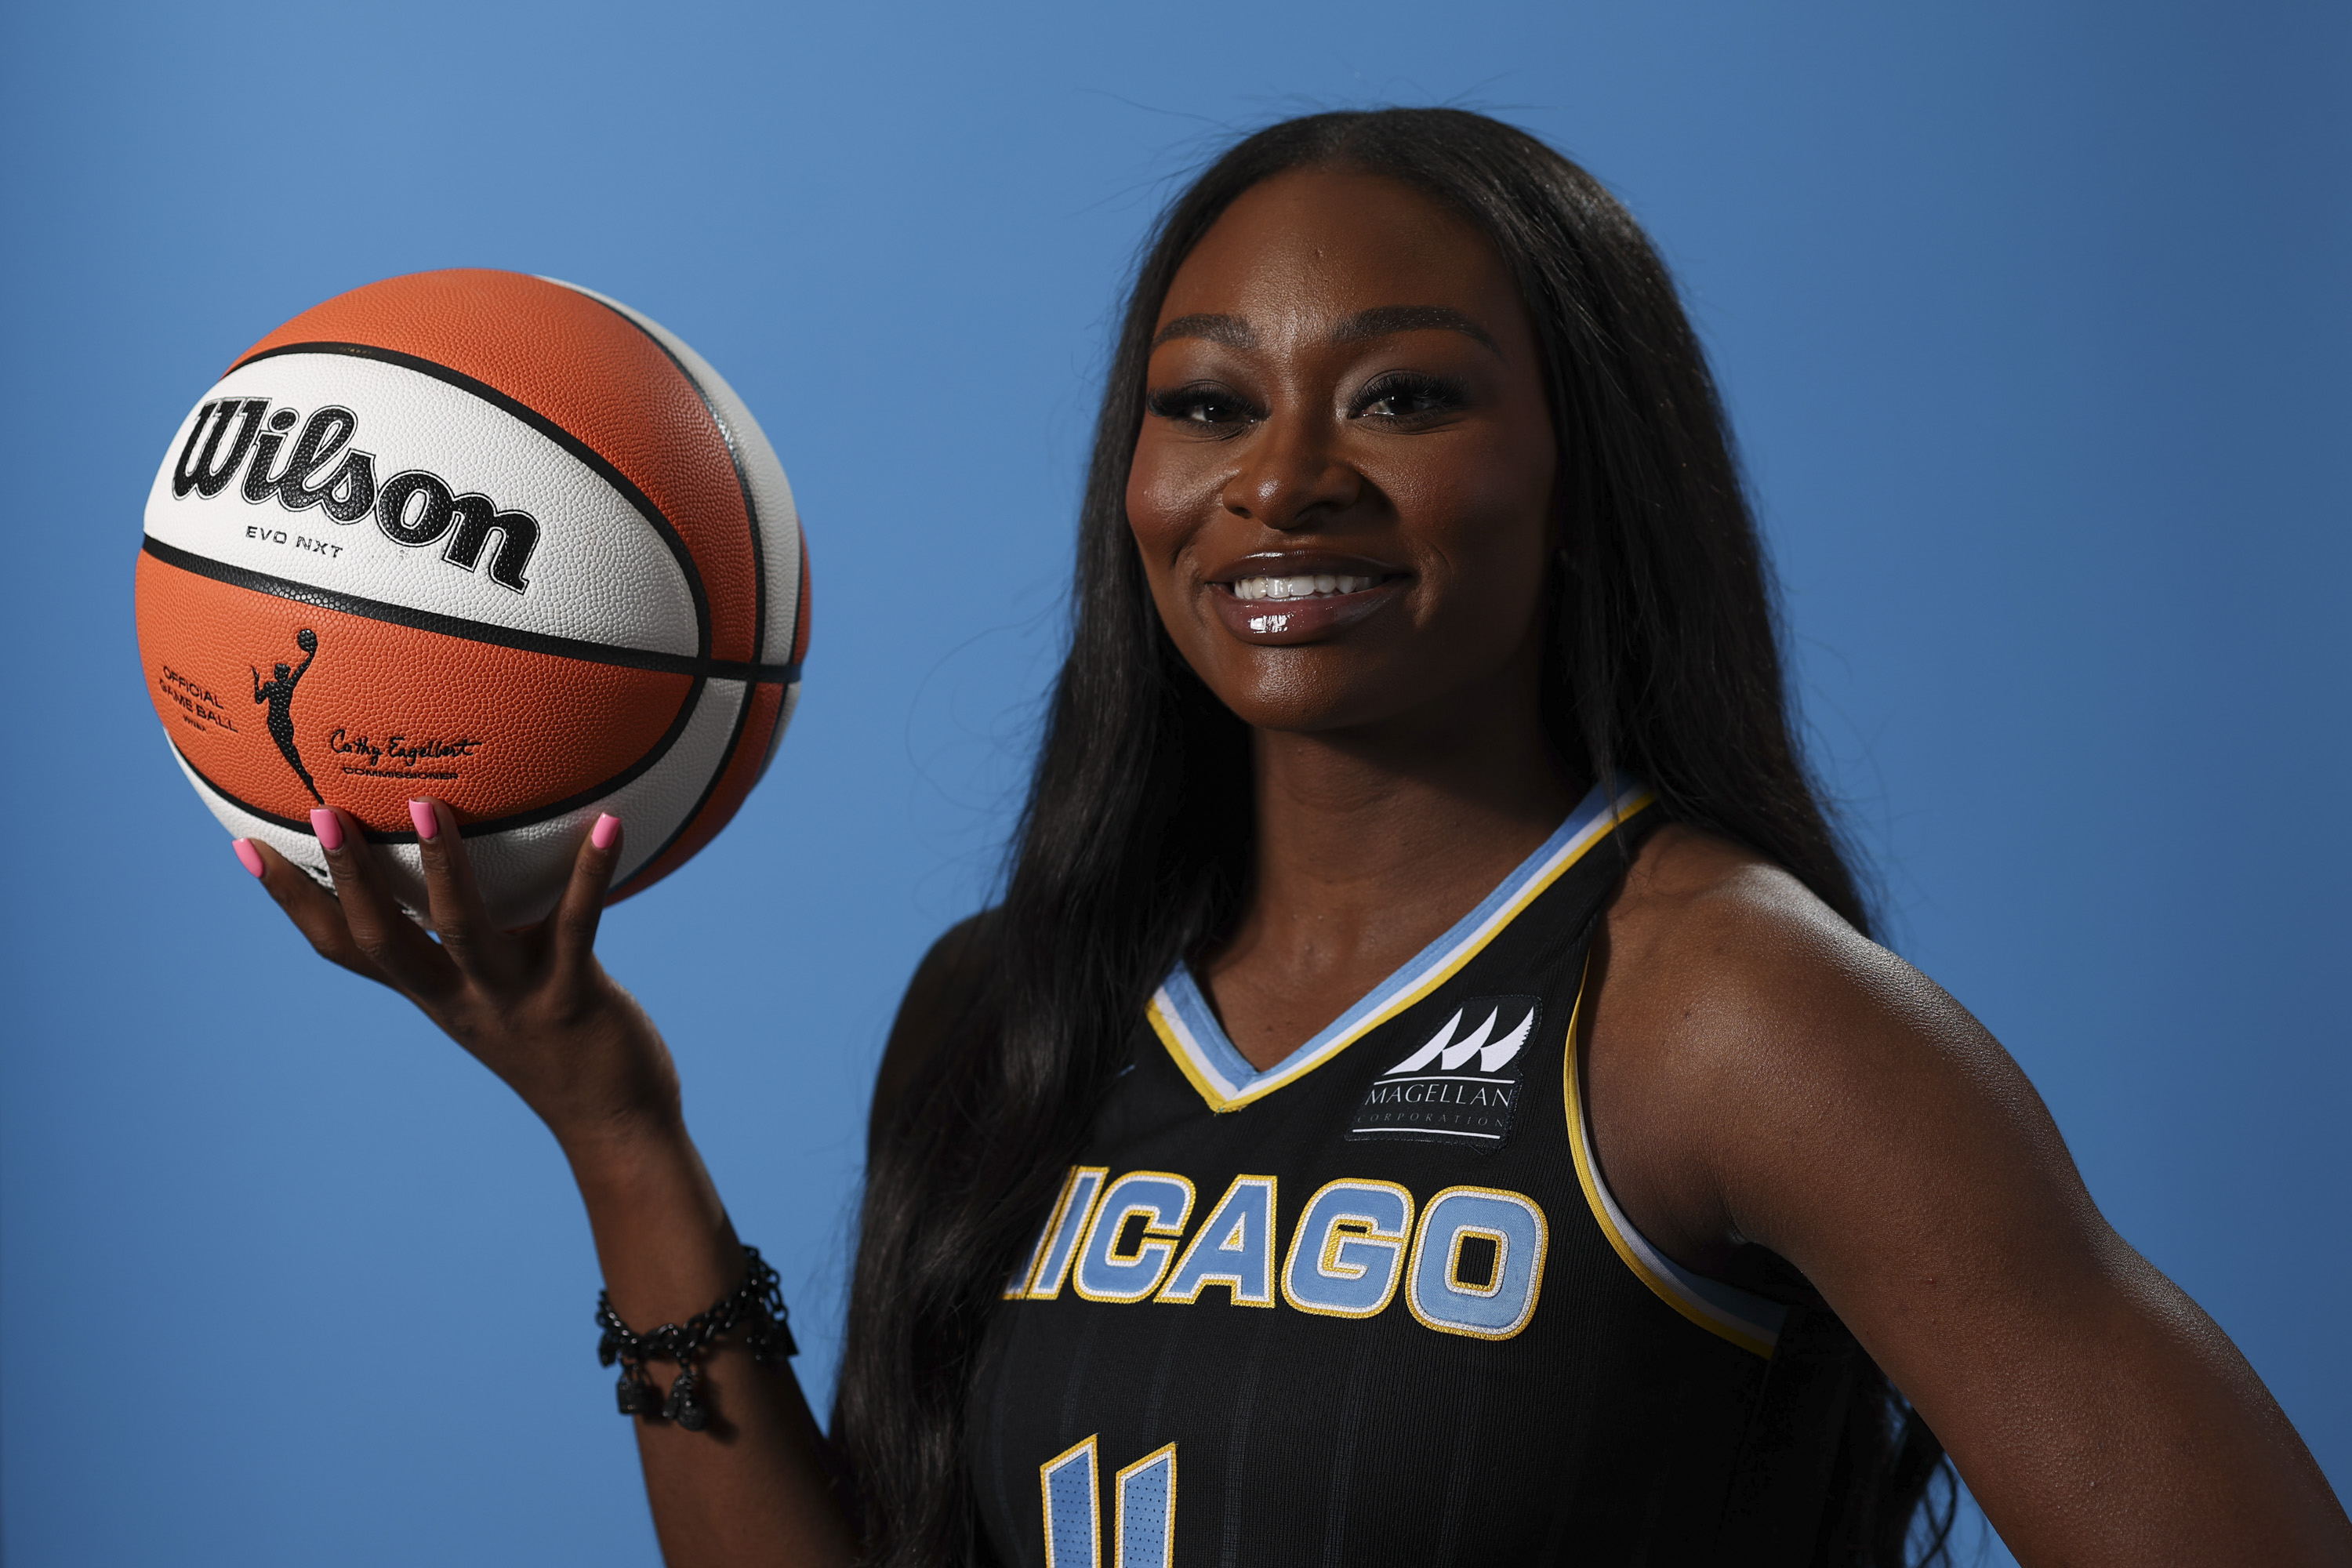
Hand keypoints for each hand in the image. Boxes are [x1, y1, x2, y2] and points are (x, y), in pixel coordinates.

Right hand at [235, 801, 680, 1153]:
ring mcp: (513, 1000)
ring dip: (445, 867)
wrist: (614, 1125)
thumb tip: (466, 875)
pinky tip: (610, 824)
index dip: (294, 902)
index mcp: (434, 995)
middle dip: (350, 877)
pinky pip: (578, 925)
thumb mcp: (496, 998)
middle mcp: (460, 999)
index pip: (347, 949)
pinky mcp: (574, 998)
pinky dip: (591, 873)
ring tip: (428, 806)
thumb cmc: (558, 1048)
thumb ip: (475, 948)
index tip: (246, 847)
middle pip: (385, 939)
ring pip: (464, 931)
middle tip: (321, 811)